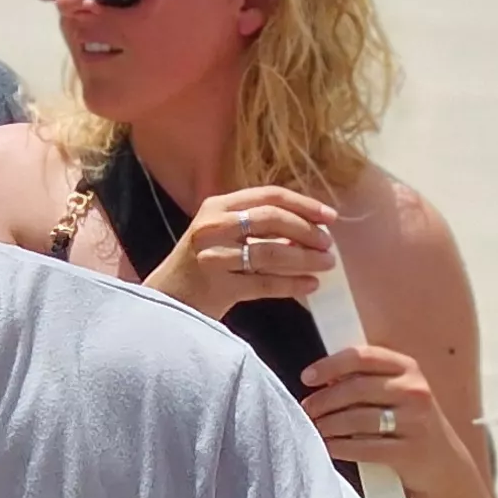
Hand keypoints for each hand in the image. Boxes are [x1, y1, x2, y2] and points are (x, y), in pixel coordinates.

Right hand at [142, 185, 340, 317]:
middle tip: (328, 245)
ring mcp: (212, 256)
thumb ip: (258, 227)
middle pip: (272, 219)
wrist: (167, 302)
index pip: (269, 196)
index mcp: (218, 206)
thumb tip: (309, 229)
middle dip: (307, 231)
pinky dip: (292, 284)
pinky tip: (310, 285)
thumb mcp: (223, 235)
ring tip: (325, 266)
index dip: (304, 204)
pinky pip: (265, 283)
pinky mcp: (216, 286)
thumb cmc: (201, 266)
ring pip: (271, 252)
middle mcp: (213, 226)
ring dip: (305, 259)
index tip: (330, 217)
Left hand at [299, 346, 476, 497]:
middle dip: (323, 400)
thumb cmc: (408, 421)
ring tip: (314, 428)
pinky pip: (364, 448)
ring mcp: (415, 422)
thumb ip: (367, 380)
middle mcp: (414, 390)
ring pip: (357, 419)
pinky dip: (340, 447)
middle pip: (356, 389)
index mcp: (408, 368)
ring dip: (328, 425)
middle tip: (306, 409)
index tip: (308, 377)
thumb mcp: (398, 392)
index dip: (331, 365)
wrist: (443, 463)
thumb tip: (322, 379)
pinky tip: (327, 446)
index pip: (363, 356)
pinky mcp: (410, 452)